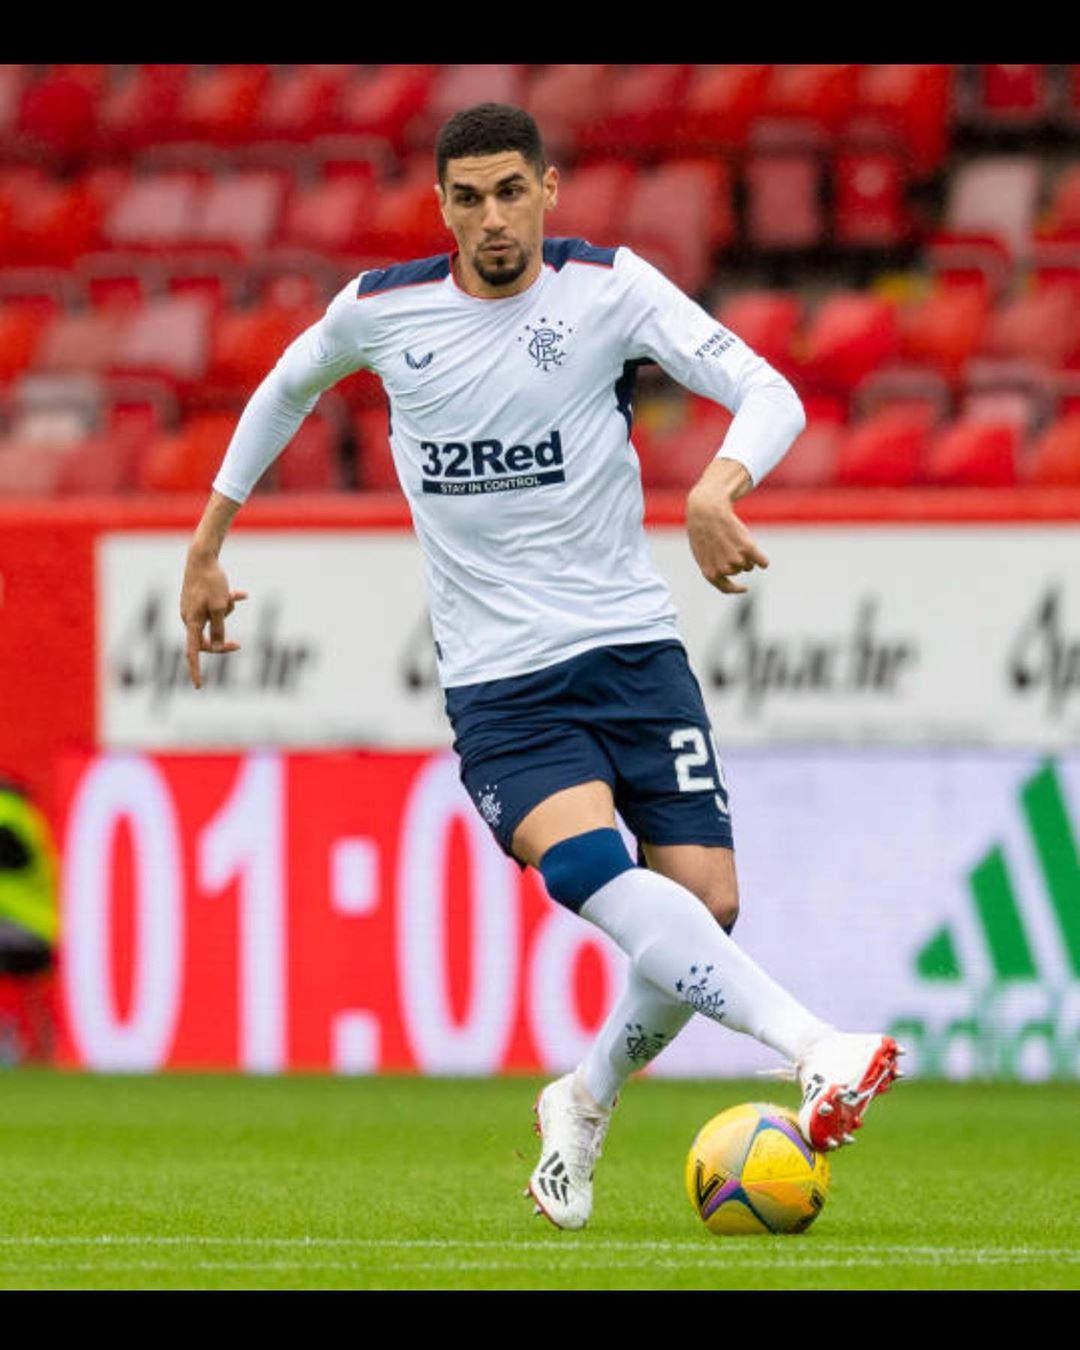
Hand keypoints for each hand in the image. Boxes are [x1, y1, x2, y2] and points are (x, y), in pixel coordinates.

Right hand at [180, 547, 247, 688]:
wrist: (202, 556)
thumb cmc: (211, 582)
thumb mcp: (220, 606)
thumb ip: (219, 628)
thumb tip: (218, 645)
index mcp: (192, 622)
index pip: (193, 652)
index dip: (195, 670)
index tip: (199, 686)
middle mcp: (188, 618)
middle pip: (207, 639)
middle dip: (222, 638)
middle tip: (238, 645)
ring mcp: (192, 609)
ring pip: (215, 620)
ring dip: (227, 610)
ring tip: (230, 593)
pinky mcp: (198, 600)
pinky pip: (216, 606)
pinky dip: (228, 600)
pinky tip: (243, 594)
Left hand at [686, 458, 768, 594]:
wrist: (706, 511)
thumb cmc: (703, 530)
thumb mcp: (701, 552)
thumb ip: (713, 566)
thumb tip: (726, 574)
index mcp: (710, 573)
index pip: (726, 588)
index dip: (736, 589)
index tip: (744, 588)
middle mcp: (724, 569)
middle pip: (739, 571)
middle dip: (737, 561)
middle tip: (729, 544)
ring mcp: (736, 559)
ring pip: (749, 565)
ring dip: (747, 556)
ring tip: (735, 540)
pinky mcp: (747, 547)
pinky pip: (762, 562)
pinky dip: (763, 561)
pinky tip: (764, 562)